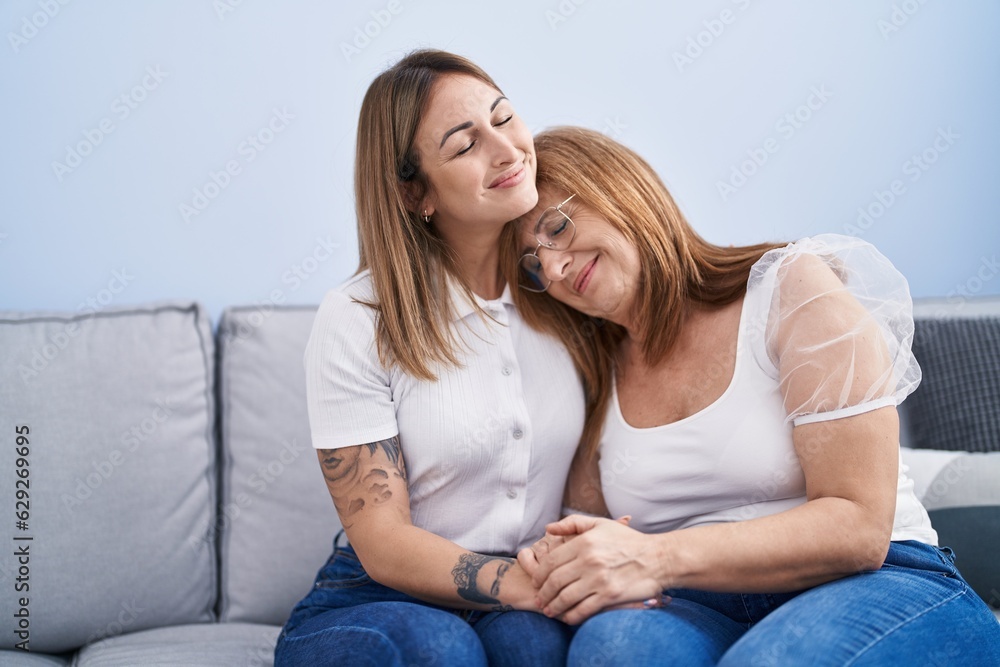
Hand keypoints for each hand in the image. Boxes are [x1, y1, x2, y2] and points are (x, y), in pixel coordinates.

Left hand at [532, 515, 664, 624]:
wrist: (658, 559)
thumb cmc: (629, 541)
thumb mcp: (601, 524)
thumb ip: (573, 524)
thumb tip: (548, 528)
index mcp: (584, 542)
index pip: (551, 561)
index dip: (539, 574)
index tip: (536, 581)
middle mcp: (589, 561)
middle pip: (554, 581)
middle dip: (543, 593)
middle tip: (539, 598)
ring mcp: (599, 580)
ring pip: (565, 597)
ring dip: (553, 607)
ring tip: (549, 610)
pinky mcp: (609, 596)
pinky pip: (583, 610)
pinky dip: (571, 616)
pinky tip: (567, 617)